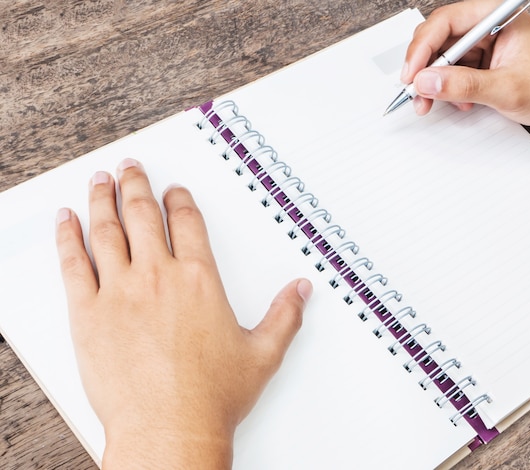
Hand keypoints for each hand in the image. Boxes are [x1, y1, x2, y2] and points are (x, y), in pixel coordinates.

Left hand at [55, 158, 311, 468]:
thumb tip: (302, 291)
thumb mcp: (262, 354)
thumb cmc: (211, 397)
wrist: (169, 431)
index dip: (180, 200)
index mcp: (200, 281)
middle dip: (137, 185)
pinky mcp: (89, 314)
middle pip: (145, 215)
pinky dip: (68, 237)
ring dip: (104, 200)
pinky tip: (67, 220)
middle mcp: (159, 277)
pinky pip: (74, 263)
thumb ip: (285, 316)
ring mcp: (120, 292)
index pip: (188, 223)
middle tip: (131, 168)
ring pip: (108, 230)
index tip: (174, 191)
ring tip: (101, 180)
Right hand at [402, 0, 529, 159]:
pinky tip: (456, 103)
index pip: (447, 22)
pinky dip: (445, 89)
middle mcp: (487, 25)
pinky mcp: (480, 61)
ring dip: (431, 82)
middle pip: (438, 38)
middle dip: (423, 67)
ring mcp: (483, 44)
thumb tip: (426, 81)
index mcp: (497, 16)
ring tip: (429, 103)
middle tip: (415, 92)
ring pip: (441, 57)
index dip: (423, 47)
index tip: (412, 74)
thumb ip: (463, 85)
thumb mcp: (506, 88)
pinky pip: (451, 70)